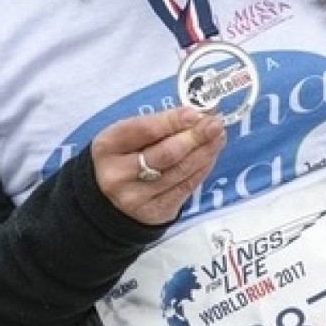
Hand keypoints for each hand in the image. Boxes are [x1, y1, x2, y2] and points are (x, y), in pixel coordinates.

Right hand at [91, 106, 225, 226]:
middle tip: (214, 124)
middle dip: (195, 137)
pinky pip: (185, 187)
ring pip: (180, 171)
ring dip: (204, 151)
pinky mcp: (155, 212)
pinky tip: (210, 154)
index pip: (144, 130)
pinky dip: (202, 168)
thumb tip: (195, 116)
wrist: (108, 201)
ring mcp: (136, 197)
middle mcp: (118, 175)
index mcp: (107, 147)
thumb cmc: (122, 158)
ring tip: (218, 135)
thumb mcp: (125, 137)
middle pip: (166, 154)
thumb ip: (156, 125)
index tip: (194, 113)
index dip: (172, 121)